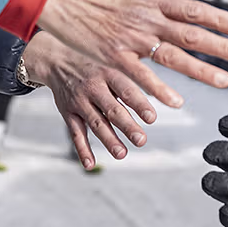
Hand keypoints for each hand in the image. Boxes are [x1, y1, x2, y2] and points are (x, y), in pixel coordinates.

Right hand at [20, 32, 153, 167]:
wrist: (59, 62)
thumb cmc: (96, 70)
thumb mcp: (114, 69)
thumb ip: (133, 86)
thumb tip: (168, 99)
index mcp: (110, 75)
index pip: (127, 91)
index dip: (140, 104)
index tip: (152, 118)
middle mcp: (94, 88)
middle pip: (112, 109)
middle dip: (127, 126)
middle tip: (141, 140)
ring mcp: (79, 101)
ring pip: (95, 123)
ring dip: (108, 140)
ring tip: (122, 154)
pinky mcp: (67, 113)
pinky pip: (75, 133)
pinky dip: (82, 150)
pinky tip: (90, 164)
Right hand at [38, 0, 227, 106]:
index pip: (194, 9)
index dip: (219, 18)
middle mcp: (147, 19)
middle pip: (192, 34)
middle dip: (222, 46)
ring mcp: (131, 39)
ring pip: (173, 57)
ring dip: (201, 70)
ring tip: (225, 81)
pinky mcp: (113, 56)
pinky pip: (141, 75)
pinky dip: (159, 89)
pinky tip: (177, 101)